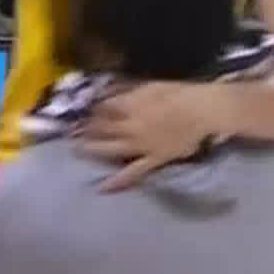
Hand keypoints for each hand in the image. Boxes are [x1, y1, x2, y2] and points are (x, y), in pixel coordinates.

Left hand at [76, 81, 218, 191]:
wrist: (202, 111)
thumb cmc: (180, 94)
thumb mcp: (151, 85)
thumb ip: (128, 90)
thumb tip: (108, 91)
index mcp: (130, 105)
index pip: (103, 108)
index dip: (91, 110)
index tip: (82, 112)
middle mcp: (131, 126)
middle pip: (102, 128)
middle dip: (85, 129)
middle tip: (71, 131)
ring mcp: (140, 145)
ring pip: (110, 149)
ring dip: (92, 149)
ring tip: (76, 151)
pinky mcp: (152, 159)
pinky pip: (133, 172)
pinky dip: (117, 181)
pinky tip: (102, 188)